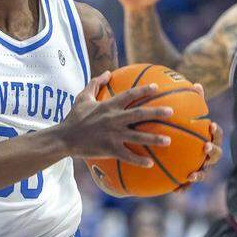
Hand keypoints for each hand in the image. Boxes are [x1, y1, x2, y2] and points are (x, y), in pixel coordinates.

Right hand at [60, 72, 174, 165]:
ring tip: (168, 141)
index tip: (156, 87)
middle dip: (157, 112)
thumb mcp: (82, 97)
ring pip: (138, 136)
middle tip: (171, 112)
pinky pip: (127, 155)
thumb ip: (95, 83)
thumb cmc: (74, 118)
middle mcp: (113, 119)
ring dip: (154, 139)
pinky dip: (139, 160)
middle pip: (139, 114)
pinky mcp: (110, 149)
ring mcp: (113, 135)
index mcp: (108, 106)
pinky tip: (150, 164)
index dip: (143, 90)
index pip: (129, 95)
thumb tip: (107, 72)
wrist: (64, 138)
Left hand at [178, 86, 222, 189]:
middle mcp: (208, 155)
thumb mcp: (186, 117)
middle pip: (216, 155)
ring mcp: (201, 168)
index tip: (211, 125)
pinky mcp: (189, 180)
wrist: (174, 152)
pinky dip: (183, 188)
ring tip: (192, 174)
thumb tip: (197, 84)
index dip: (216, 131)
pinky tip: (175, 190)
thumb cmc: (184, 130)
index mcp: (209, 139)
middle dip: (213, 152)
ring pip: (204, 173)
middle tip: (205, 147)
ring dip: (200, 174)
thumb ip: (192, 102)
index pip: (218, 135)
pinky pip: (187, 186)